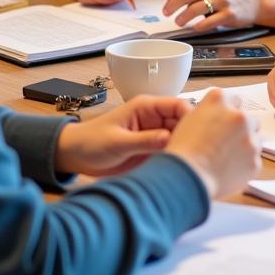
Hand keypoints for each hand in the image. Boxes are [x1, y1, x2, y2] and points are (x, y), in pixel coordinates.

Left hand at [54, 95, 191, 175]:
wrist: (76, 156)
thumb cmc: (92, 142)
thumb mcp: (118, 142)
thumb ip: (144, 140)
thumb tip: (169, 138)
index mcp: (147, 107)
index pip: (178, 105)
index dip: (191, 116)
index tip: (198, 134)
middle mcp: (154, 119)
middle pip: (182, 122)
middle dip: (190, 135)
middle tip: (196, 153)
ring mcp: (154, 134)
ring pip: (178, 137)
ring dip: (183, 148)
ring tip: (190, 163)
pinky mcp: (151, 150)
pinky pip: (169, 151)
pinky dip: (175, 158)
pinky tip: (180, 168)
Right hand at [166, 88, 261, 198]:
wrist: (186, 177)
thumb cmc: (183, 151)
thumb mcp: (189, 119)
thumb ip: (209, 112)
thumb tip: (218, 117)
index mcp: (219, 101)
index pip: (233, 100)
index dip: (228, 114)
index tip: (224, 123)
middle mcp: (238, 116)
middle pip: (248, 118)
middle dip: (240, 129)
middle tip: (226, 142)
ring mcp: (250, 138)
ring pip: (256, 138)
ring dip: (246, 145)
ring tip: (227, 158)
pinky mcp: (254, 160)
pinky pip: (254, 160)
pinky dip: (245, 164)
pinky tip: (229, 170)